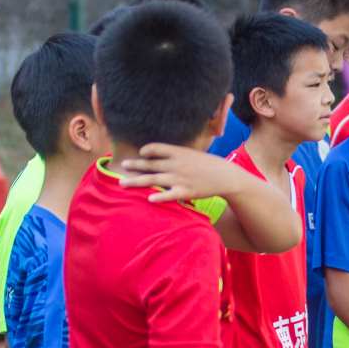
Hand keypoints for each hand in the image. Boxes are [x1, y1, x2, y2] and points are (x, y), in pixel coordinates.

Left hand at [117, 145, 243, 204]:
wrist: (226, 176)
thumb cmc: (208, 165)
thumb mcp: (192, 154)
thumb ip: (176, 154)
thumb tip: (160, 154)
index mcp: (178, 153)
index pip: (156, 148)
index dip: (146, 150)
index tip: (140, 153)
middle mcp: (176, 164)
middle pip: (150, 164)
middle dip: (134, 165)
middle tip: (123, 166)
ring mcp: (180, 178)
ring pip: (153, 179)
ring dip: (136, 181)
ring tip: (122, 183)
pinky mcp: (186, 191)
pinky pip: (170, 195)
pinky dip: (160, 196)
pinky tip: (149, 199)